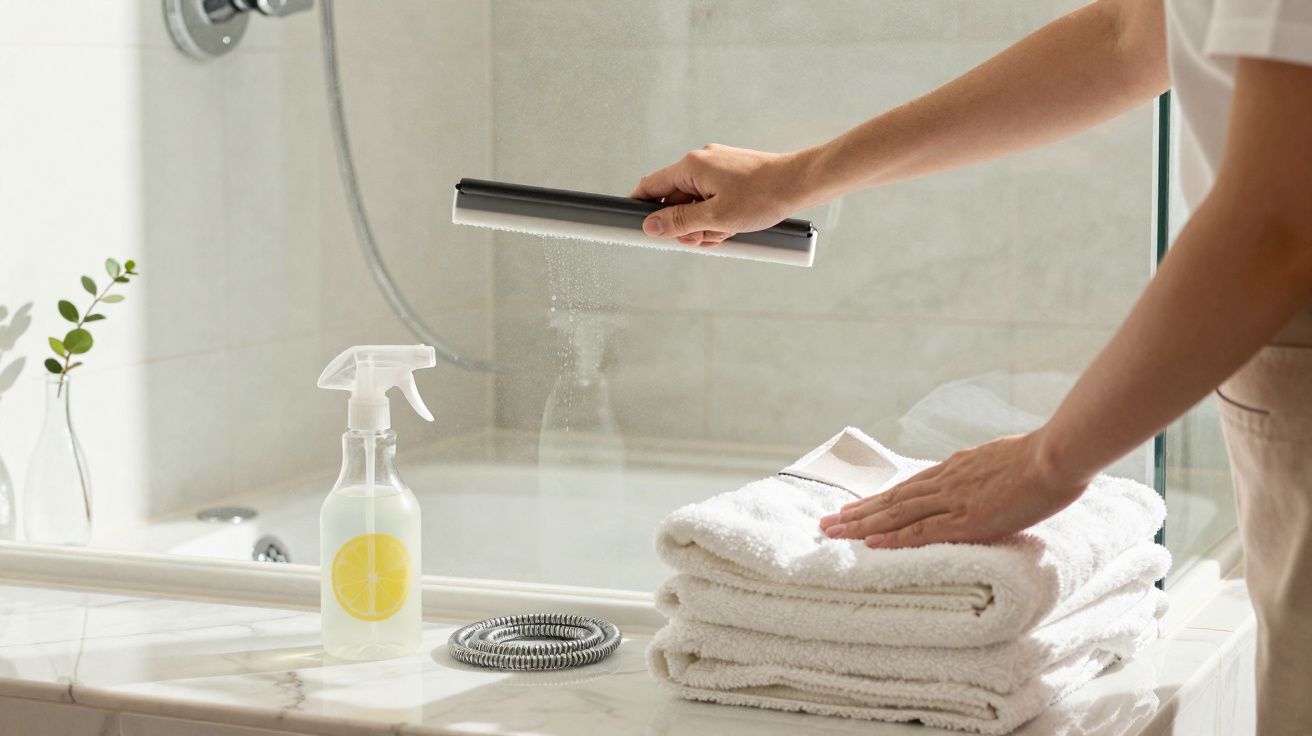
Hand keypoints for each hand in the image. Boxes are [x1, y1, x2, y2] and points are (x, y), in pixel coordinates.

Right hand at [629, 144, 818, 246]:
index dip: (641, 208)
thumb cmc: (763, 196)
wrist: (802, 183)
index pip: (651, 186)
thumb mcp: (716, 218)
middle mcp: (702, 161)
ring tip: (728, 231)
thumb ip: (680, 222)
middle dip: (686, 225)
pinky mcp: (732, 175)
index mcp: (692, 166)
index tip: (637, 226)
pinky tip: (736, 225)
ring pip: (697, 203)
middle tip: (704, 238)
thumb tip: (650, 226)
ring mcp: (718, 167)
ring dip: (706, 224)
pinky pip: (714, 199)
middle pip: (676, 200)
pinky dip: (720, 216)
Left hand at [817, 431, 1090, 547]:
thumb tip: (986, 478)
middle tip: (827, 522)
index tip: (855, 507)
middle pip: (892, 499)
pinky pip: (922, 531)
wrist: (1057, 454)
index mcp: (955, 467)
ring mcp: (953, 499)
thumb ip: (987, 471)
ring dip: (863, 524)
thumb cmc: (1044, 456)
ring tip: (834, 532)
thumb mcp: (1004, 459)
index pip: (908, 487)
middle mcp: (945, 481)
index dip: (879, 499)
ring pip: (896, 514)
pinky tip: (871, 543)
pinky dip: (893, 538)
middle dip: (858, 512)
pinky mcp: (966, 519)